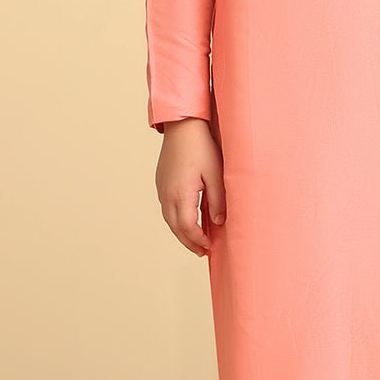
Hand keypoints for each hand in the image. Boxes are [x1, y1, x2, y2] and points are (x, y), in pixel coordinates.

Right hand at [155, 118, 225, 256]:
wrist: (182, 127)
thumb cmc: (201, 148)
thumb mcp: (215, 175)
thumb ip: (218, 201)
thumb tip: (218, 223)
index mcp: (181, 194)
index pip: (188, 227)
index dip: (198, 240)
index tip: (210, 247)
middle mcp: (167, 194)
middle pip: (176, 228)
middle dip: (189, 242)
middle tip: (202, 253)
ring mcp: (161, 189)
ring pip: (169, 220)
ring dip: (181, 233)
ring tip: (195, 241)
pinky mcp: (161, 183)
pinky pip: (167, 209)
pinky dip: (176, 220)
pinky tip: (186, 221)